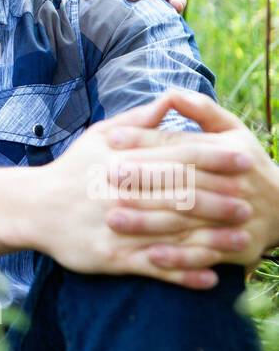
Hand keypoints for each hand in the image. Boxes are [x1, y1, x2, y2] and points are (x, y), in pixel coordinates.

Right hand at [34, 94, 257, 288]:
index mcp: (125, 163)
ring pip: (173, 235)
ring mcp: (120, 229)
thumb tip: (170, 99)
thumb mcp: (99, 135)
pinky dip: (183, 274)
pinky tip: (210, 277)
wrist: (33, 208)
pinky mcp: (113, 259)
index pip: (176, 157)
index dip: (212, 157)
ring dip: (210, 240)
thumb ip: (139, 121)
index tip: (243, 158)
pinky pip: (154, 269)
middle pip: (180, 197)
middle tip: (250, 204)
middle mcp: (125, 195)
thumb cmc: (72, 169)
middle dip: (219, 200)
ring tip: (242, 241)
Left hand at [103, 87, 278, 274]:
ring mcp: (236, 218)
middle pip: (181, 181)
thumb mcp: (233, 130)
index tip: (112, 138)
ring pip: (187, 220)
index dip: (146, 140)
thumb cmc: (247, 163)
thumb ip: (202, 110)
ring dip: (150, 222)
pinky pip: (205, 255)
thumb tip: (170, 92)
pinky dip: (179, 258)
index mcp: (229, 151)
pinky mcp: (238, 248)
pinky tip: (150, 256)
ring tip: (114, 219)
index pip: (181, 144)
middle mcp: (233, 184)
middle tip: (104, 176)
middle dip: (143, 179)